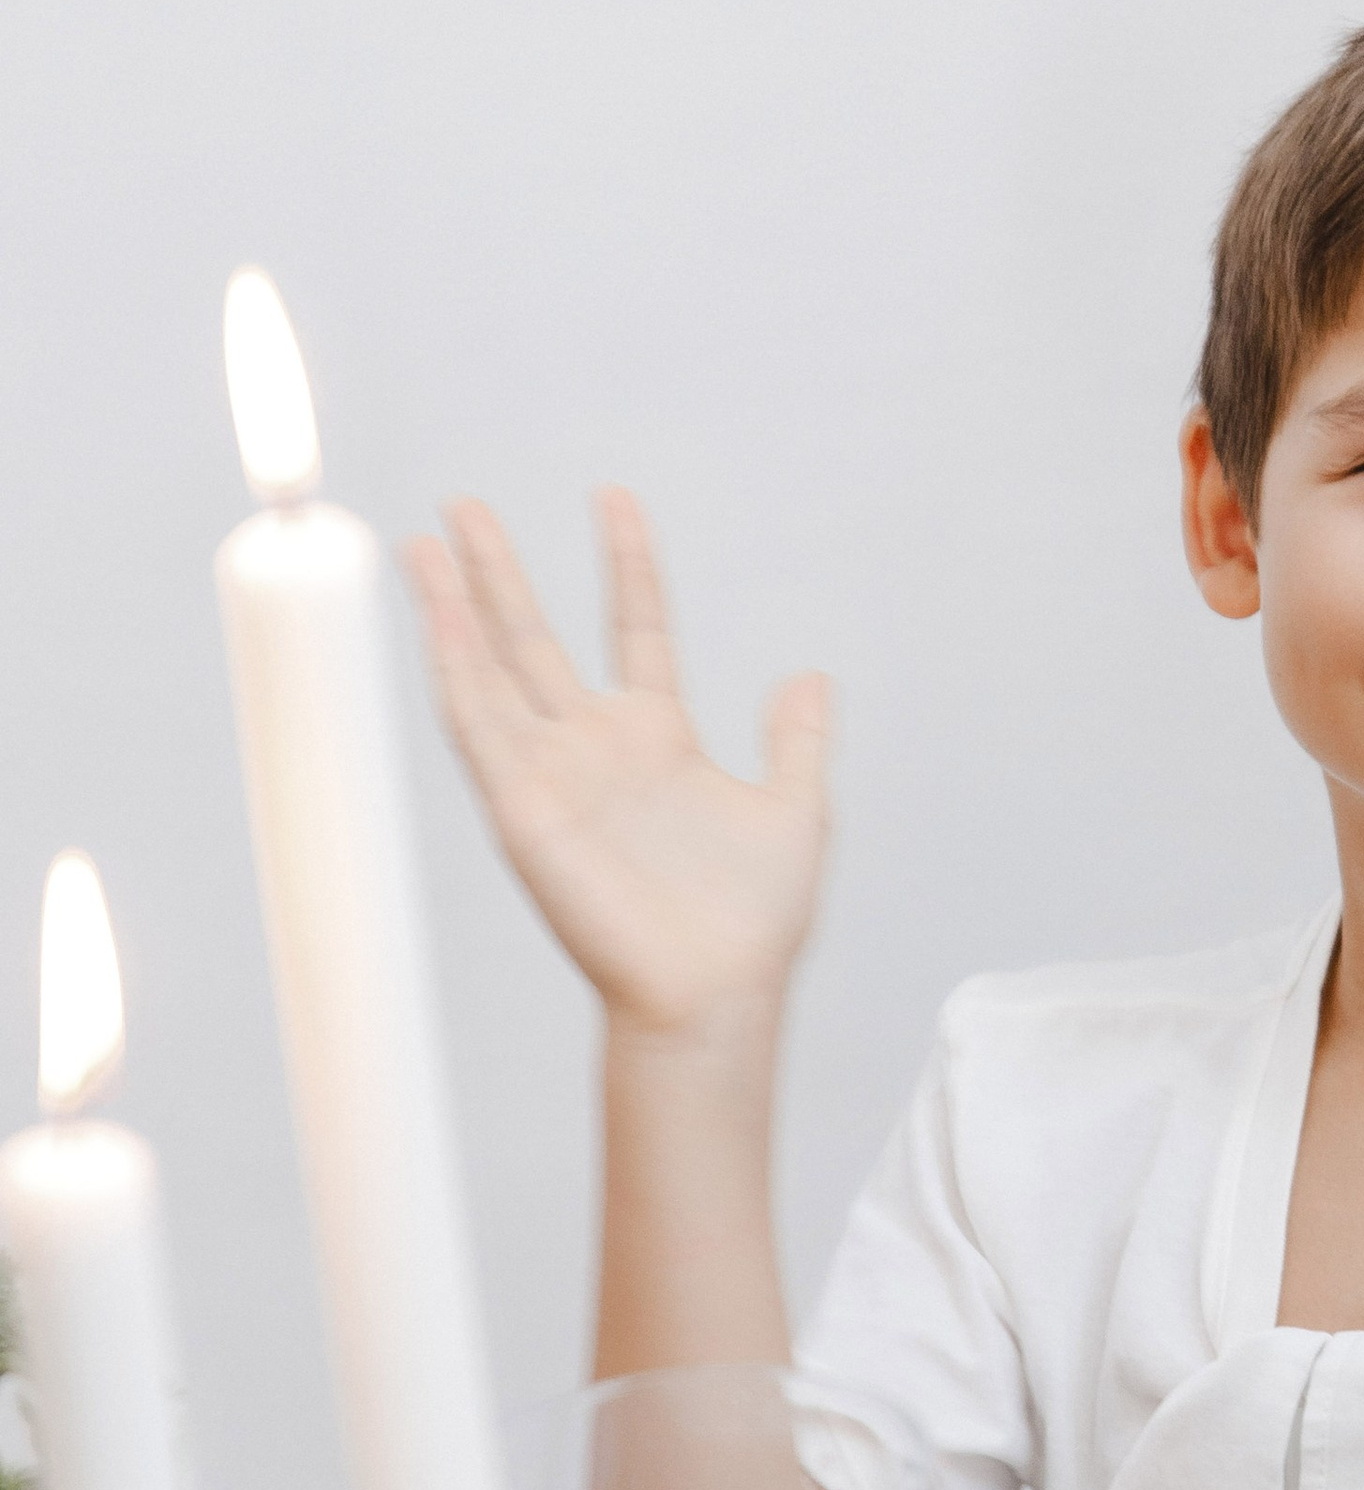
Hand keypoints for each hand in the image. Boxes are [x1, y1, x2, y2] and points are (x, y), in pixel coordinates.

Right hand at [404, 490, 829, 1049]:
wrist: (715, 992)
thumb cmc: (751, 925)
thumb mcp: (796, 812)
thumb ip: (797, 741)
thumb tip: (811, 676)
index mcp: (660, 741)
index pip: (636, 627)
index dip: (626, 563)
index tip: (613, 497)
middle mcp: (597, 749)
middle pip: (535, 638)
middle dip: (501, 573)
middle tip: (464, 504)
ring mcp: (553, 773)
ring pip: (490, 669)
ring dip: (455, 605)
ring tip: (425, 539)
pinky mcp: (521, 805)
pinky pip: (475, 723)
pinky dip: (451, 665)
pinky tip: (435, 611)